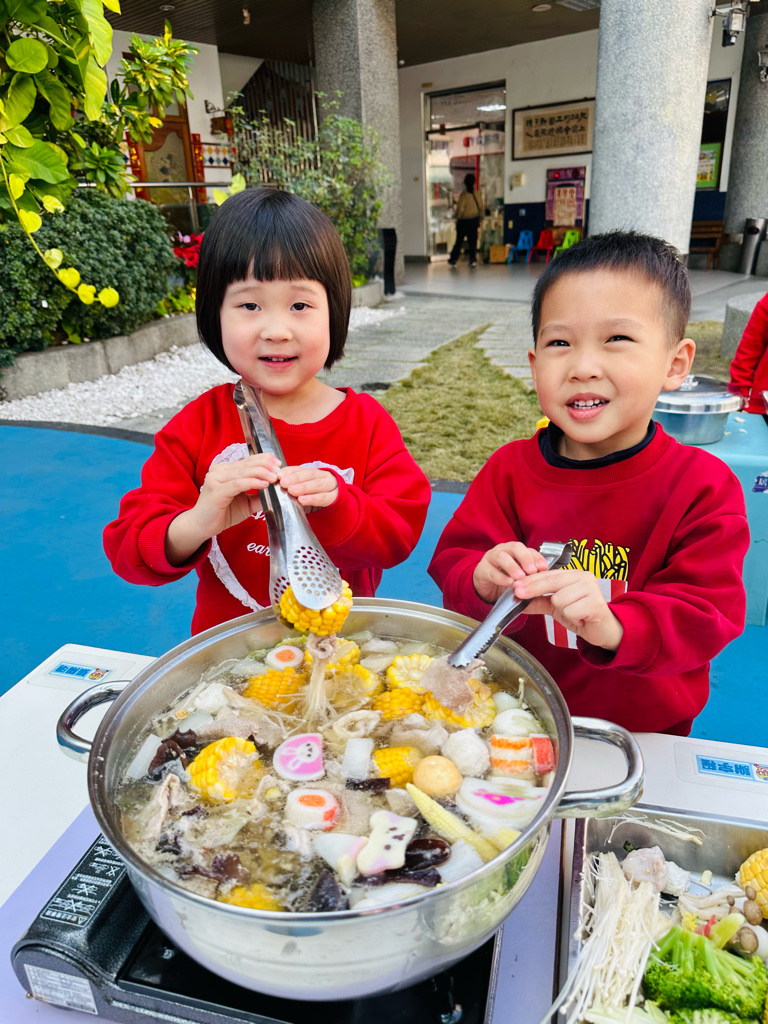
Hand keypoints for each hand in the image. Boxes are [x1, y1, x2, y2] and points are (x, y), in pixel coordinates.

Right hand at [165, 453, 280, 565]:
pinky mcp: (216, 491)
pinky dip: (252, 482)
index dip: (264, 459)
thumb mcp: (246, 503)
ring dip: (262, 473)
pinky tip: (264, 484)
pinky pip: (238, 484)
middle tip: (280, 470)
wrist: (201, 526)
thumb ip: (259, 496)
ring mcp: (216, 479)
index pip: (248, 460)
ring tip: (275, 477)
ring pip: (243, 472)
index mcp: (225, 470)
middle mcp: (219, 471)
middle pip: (247, 463)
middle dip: (266, 465)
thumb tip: (277, 492)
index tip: (279, 464)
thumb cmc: (222, 514)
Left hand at [278, 465, 338, 508]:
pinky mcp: (334, 498)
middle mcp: (323, 476)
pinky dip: (313, 498)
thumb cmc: (315, 496)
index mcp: (314, 472)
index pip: (301, 469)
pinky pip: (324, 498)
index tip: (279, 475)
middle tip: (284, 483)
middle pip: (310, 474)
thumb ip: (292, 484)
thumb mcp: (304, 488)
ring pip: (318, 484)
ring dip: (304, 487)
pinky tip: (302, 500)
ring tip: (292, 491)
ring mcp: (331, 486)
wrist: (334, 501)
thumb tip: (277, 480)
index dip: (290, 471)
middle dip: (296, 478)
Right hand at [472, 542, 549, 603]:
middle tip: (532, 571)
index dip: (537, 558)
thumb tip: (543, 581)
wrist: (486, 586)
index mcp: (515, 551)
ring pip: (502, 557)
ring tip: (520, 577)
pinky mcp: (482, 569)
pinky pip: (492, 571)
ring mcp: (491, 558)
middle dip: (525, 558)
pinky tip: (509, 583)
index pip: (528, 549)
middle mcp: (504, 550)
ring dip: (512, 566)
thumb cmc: (506, 578)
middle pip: (515, 547)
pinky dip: (501, 577)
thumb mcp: (520, 576)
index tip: (543, 568)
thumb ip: (530, 576)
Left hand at [512, 569, 623, 650]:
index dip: (530, 581)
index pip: (548, 574)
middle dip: (533, 589)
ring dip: (563, 611)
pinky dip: (572, 618)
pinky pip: (570, 611)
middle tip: (518, 594)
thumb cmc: (581, 615)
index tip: (514, 586)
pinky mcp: (596, 603)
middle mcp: (584, 577)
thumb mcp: (556, 607)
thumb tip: (518, 599)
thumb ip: (539, 601)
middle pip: (551, 581)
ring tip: (574, 614)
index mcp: (574, 574)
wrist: (603, 630)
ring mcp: (591, 589)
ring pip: (559, 599)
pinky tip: (581, 619)